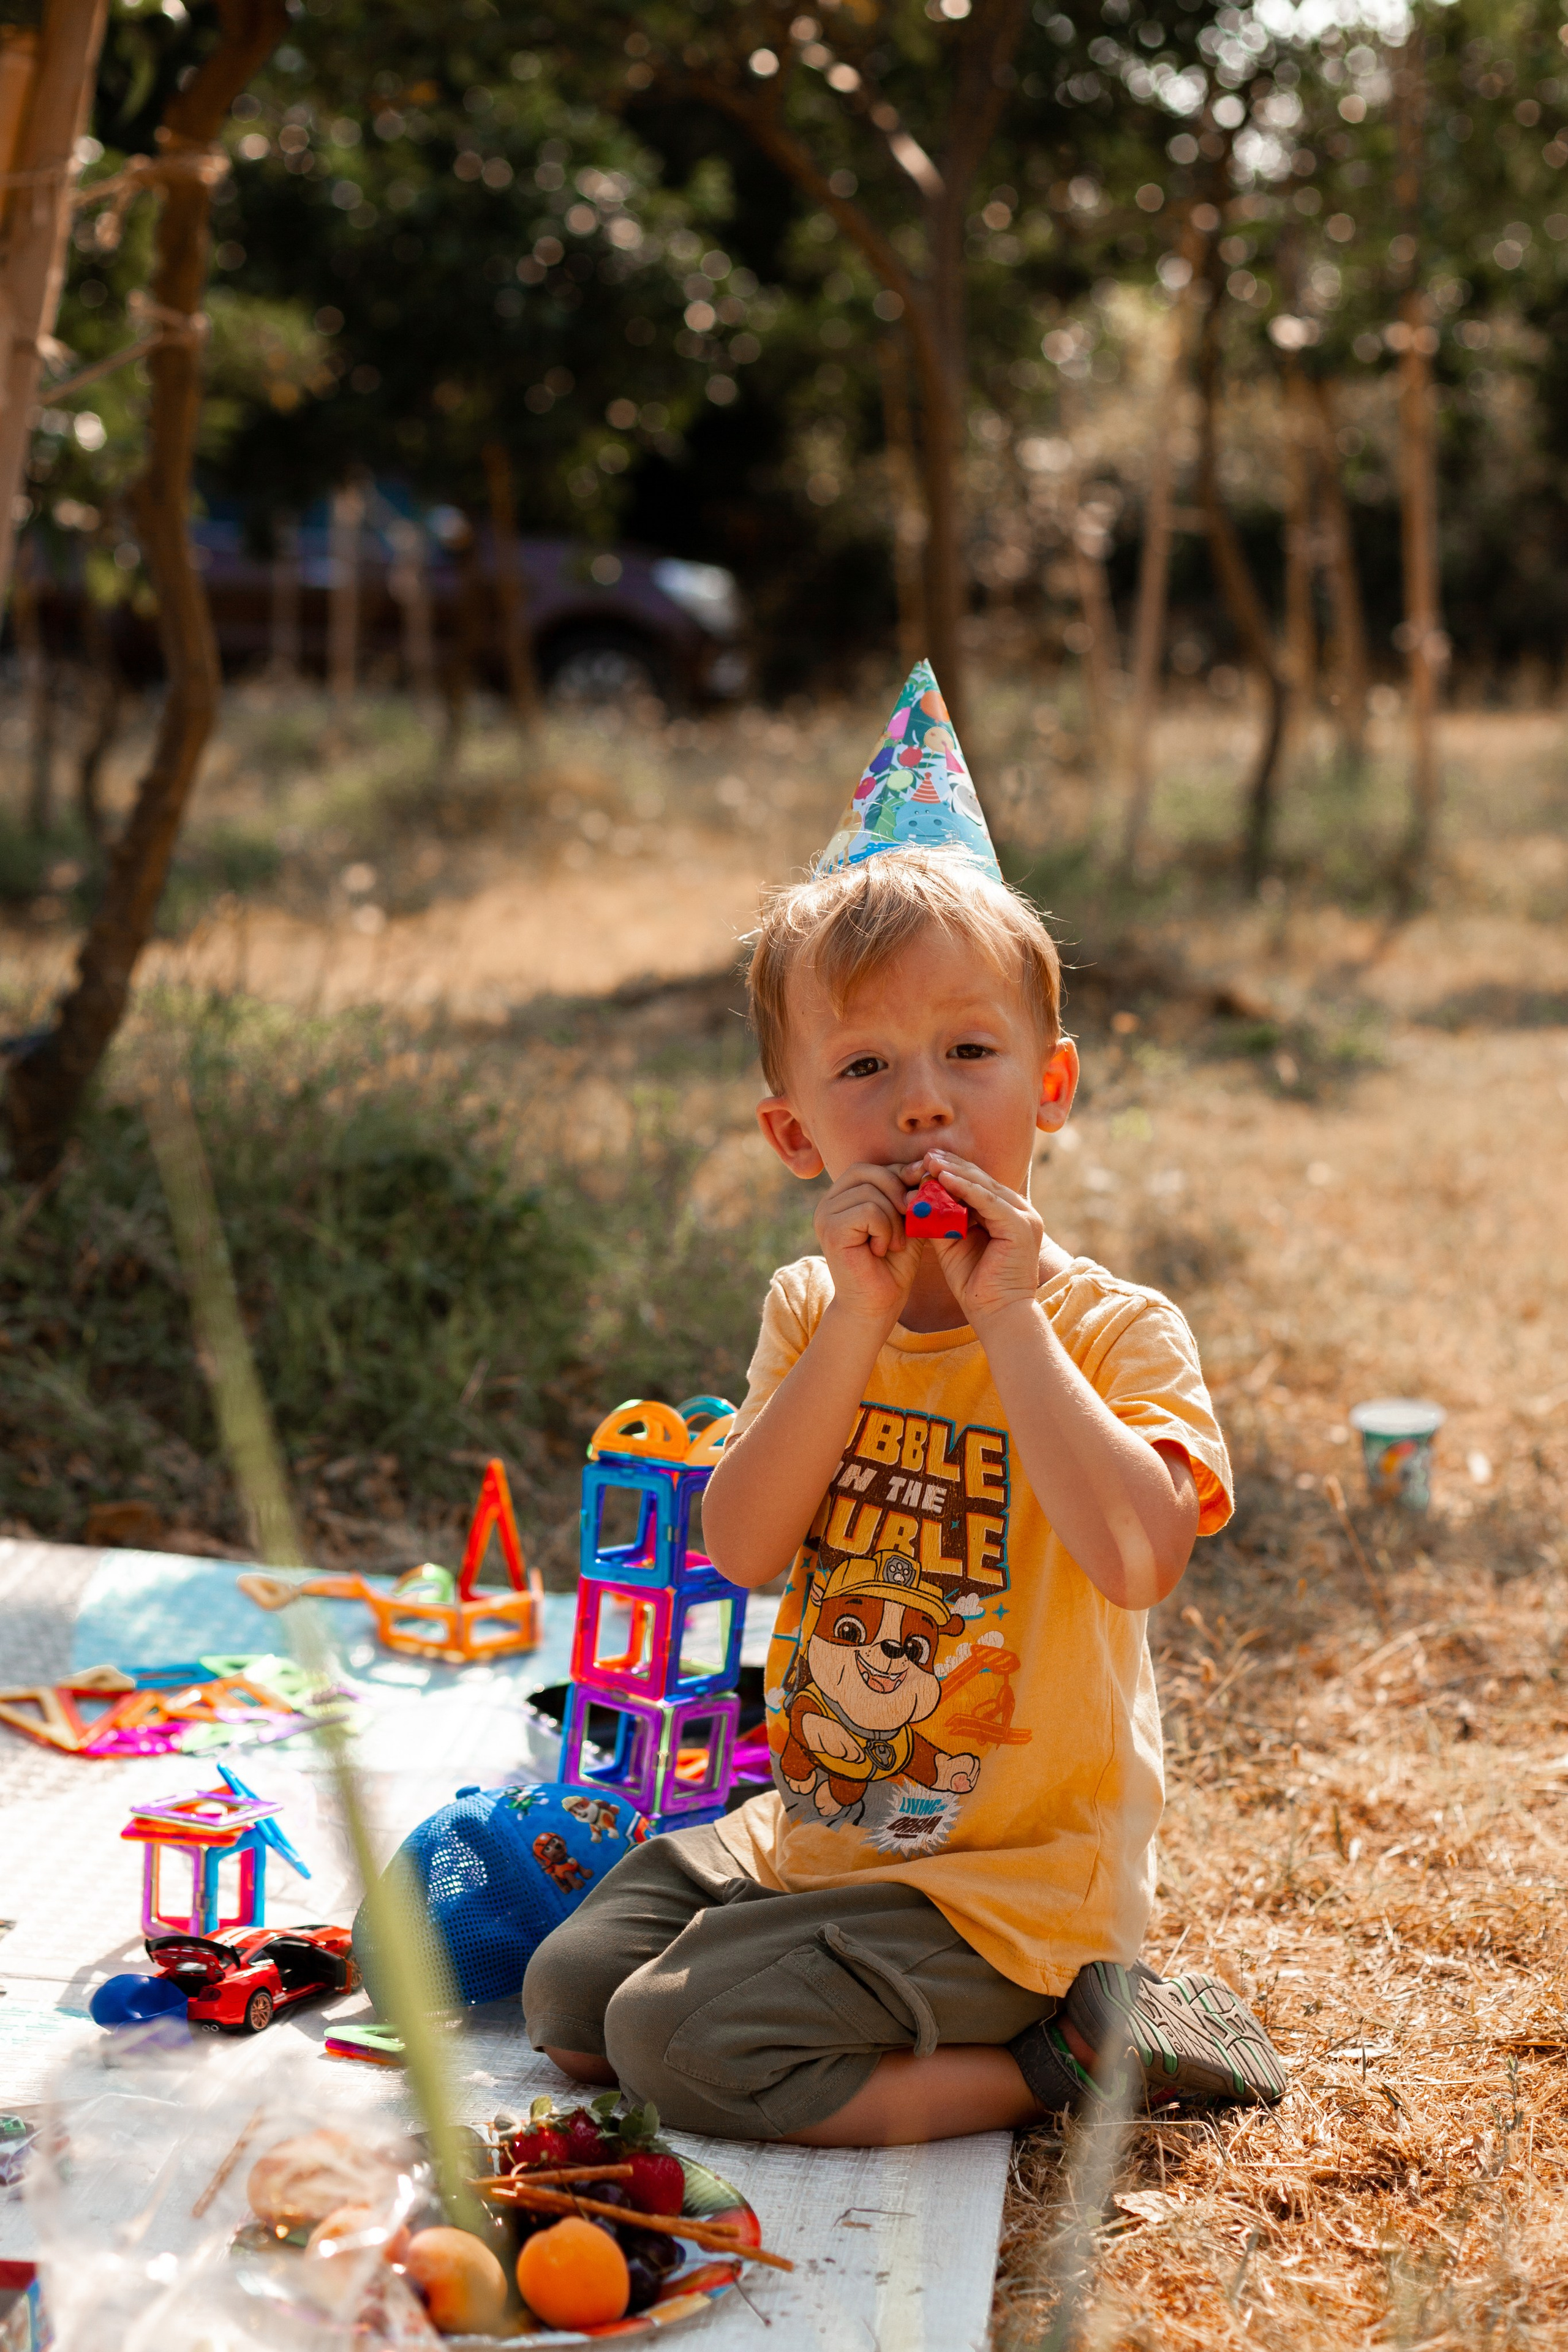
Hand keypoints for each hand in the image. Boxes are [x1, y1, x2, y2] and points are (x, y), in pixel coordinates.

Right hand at [813, 1161, 921, 1331]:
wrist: (877, 1306)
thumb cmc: (893, 1265)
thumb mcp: (906, 1221)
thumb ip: (909, 1194)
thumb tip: (923, 1164)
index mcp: (843, 1196)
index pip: (872, 1167)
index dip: (900, 1175)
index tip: (921, 1194)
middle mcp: (829, 1201)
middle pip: (869, 1171)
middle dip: (899, 1192)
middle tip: (911, 1220)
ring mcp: (825, 1214)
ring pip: (872, 1192)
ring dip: (894, 1219)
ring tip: (894, 1243)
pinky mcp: (830, 1229)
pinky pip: (868, 1211)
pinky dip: (885, 1229)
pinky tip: (881, 1249)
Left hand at [896, 1149, 1045, 1329]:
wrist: (996, 1315)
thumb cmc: (975, 1284)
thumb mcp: (951, 1243)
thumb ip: (940, 1218)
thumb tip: (918, 1194)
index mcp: (1007, 1214)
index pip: (977, 1183)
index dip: (951, 1171)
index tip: (923, 1163)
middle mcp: (1019, 1211)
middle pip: (981, 1179)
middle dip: (951, 1166)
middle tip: (925, 1155)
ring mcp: (1024, 1217)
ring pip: (984, 1186)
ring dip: (955, 1172)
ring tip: (929, 1162)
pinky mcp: (1021, 1226)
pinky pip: (989, 1201)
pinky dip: (965, 1188)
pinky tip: (944, 1179)